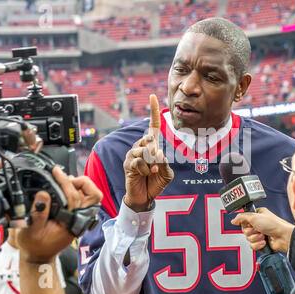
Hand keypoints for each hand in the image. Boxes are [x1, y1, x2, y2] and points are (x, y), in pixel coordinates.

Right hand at [17, 167, 102, 262]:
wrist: (40, 254)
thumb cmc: (35, 245)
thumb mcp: (30, 232)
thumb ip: (38, 214)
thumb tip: (43, 194)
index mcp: (71, 223)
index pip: (74, 197)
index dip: (65, 182)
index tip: (56, 171)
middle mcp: (80, 219)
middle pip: (94, 195)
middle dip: (82, 182)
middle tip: (66, 178)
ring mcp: (81, 216)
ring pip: (92, 195)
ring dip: (81, 185)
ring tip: (64, 180)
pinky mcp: (78, 213)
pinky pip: (85, 197)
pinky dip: (78, 189)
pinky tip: (65, 186)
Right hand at [123, 94, 173, 211]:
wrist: (145, 197)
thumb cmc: (156, 182)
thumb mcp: (167, 173)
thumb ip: (165, 163)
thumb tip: (157, 153)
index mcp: (152, 145)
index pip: (152, 125)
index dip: (153, 111)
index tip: (153, 96)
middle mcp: (141, 146)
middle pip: (150, 139)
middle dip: (156, 154)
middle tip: (156, 166)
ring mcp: (132, 154)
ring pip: (144, 151)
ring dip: (151, 163)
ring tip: (151, 171)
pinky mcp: (128, 163)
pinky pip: (138, 162)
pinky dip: (145, 169)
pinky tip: (144, 174)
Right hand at [231, 207, 294, 252]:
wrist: (283, 237)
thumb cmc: (274, 224)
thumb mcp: (254, 217)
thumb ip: (241, 218)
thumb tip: (233, 220)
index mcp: (257, 215)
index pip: (244, 220)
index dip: (245, 223)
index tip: (249, 223)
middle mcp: (258, 224)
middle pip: (245, 230)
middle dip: (251, 232)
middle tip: (258, 229)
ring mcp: (260, 233)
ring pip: (248, 239)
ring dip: (255, 238)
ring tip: (263, 235)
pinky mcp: (262, 242)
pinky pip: (252, 246)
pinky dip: (258, 244)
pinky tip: (264, 241)